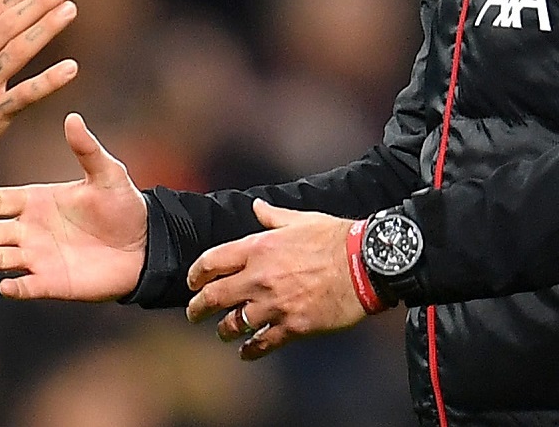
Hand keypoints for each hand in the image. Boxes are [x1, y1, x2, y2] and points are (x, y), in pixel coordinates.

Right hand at [0, 112, 146, 301]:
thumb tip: (73, 118)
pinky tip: (7, 287)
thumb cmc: (123, 206)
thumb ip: (87, 150)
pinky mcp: (51, 283)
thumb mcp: (107, 174)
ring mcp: (39, 257)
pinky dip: (17, 288)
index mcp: (37, 200)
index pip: (1, 200)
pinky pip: (28, 287)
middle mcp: (31, 229)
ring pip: (2, 258)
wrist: (145, 246)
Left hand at [185, 200, 367, 359]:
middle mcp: (259, 277)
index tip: (193, 283)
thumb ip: (273, 216)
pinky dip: (251, 350)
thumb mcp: (300, 219)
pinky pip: (262, 344)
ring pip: (234, 324)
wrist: (366, 265)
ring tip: (223, 333)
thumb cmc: (335, 238)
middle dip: (198, 308)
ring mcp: (274, 304)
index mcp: (258, 248)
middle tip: (194, 314)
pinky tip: (247, 352)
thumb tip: (256, 206)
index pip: (211, 262)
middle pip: (214, 297)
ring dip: (225, 330)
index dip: (196, 275)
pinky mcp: (293, 326)